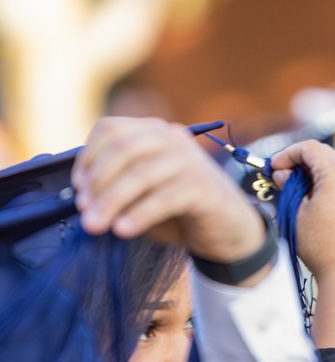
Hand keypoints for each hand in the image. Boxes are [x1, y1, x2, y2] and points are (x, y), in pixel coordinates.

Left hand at [73, 118, 264, 268]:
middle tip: (84, 214)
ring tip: (96, 226)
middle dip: (98, 184)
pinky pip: (163, 198)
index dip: (89, 158)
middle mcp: (173, 139)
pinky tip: (124, 230)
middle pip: (123, 149)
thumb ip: (118, 188)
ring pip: (140, 175)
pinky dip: (139, 214)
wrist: (229, 231)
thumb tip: (84, 199)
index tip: (78, 189)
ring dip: (112, 202)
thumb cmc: (180, 213)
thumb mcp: (144, 194)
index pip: (111, 130)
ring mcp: (191, 160)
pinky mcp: (204, 187)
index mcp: (155, 133)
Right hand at [269, 140, 334, 281]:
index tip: (273, 168)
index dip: (287, 154)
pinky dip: (325, 181)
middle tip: (280, 177)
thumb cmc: (321, 245)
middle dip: (299, 161)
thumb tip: (283, 174)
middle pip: (323, 154)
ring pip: (333, 165)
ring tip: (293, 189)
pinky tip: (310, 198)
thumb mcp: (297, 212)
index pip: (309, 148)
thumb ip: (289, 186)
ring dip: (312, 171)